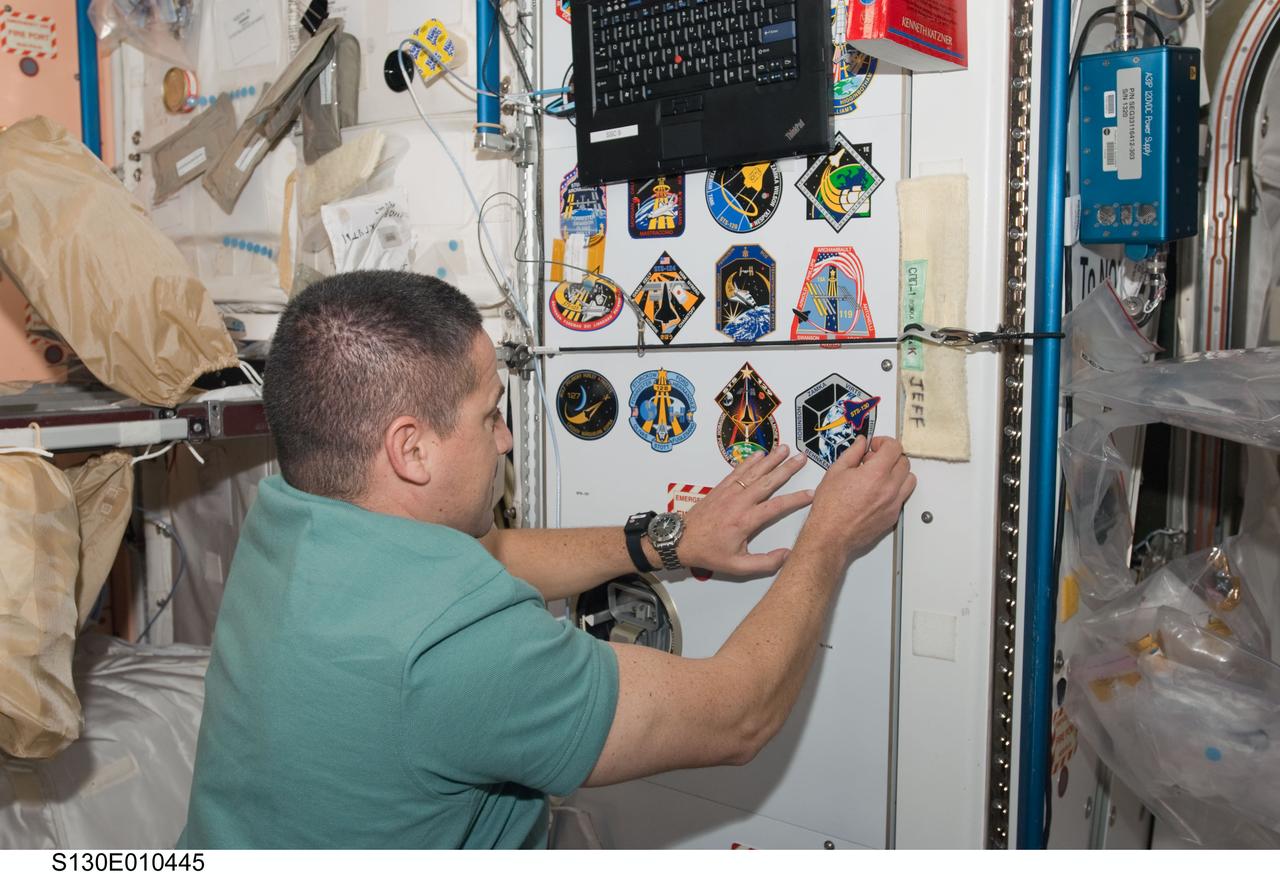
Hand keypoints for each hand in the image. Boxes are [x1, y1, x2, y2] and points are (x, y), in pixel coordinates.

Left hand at [677, 445, 812, 576]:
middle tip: (802, 457)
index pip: (776, 506)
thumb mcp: (737, 566)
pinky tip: (760, 453)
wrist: (680, 540)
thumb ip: (764, 563)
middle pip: (768, 482)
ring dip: (771, 459)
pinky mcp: (720, 488)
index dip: (795, 499)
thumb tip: (787, 554)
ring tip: (785, 448)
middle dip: (786, 469)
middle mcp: (739, 502)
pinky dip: (749, 461)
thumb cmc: (709, 553)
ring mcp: (729, 492)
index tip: (811, 493)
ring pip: (754, 472)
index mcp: (745, 521)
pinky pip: (738, 471)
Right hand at [800, 436, 915, 564]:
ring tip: (880, 476)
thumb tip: (861, 443)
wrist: (831, 535)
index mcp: (876, 474)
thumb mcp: (836, 472)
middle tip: (873, 460)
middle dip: (890, 456)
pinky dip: (895, 490)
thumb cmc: (830, 508)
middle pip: (904, 462)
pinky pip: (902, 497)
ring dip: (897, 473)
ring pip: (909, 479)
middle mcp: (889, 488)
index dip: (883, 442)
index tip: (874, 446)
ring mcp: (893, 504)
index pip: (894, 447)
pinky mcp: (892, 516)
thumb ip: (852, 453)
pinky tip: (878, 492)